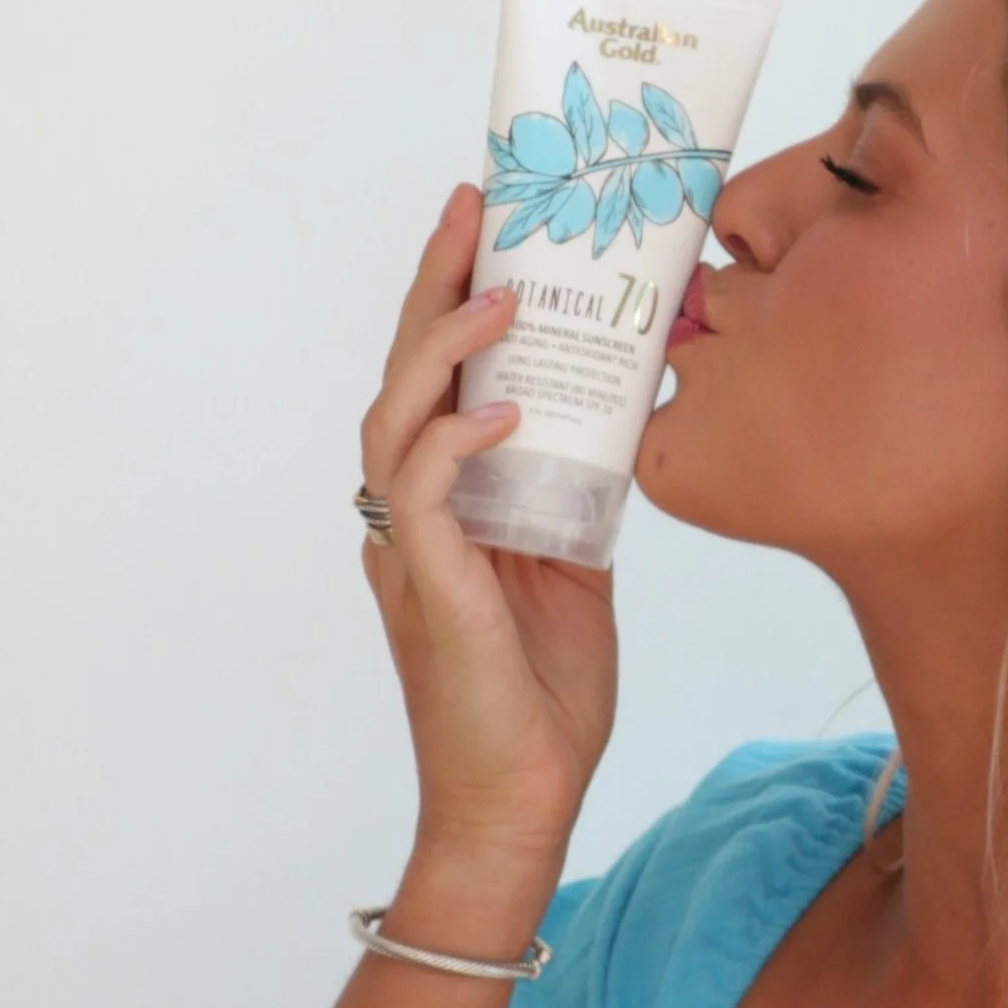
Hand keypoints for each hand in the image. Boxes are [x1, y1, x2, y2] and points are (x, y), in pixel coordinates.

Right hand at [358, 182, 619, 861]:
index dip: (450, 303)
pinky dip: (454, 443)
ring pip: (393, 421)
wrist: (524, 801)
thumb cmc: (543, 697)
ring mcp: (411, 553)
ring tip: (499, 290)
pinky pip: (421, 495)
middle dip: (432, 285)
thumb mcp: (575, 574)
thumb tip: (614, 429)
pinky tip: (503, 408)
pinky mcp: (428, 592)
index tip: (485, 226)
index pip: (435, 385)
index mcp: (443, 509)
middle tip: (471, 207)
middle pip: (400, 378)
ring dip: (442, 348)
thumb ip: (574, 500)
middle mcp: (412, 519)